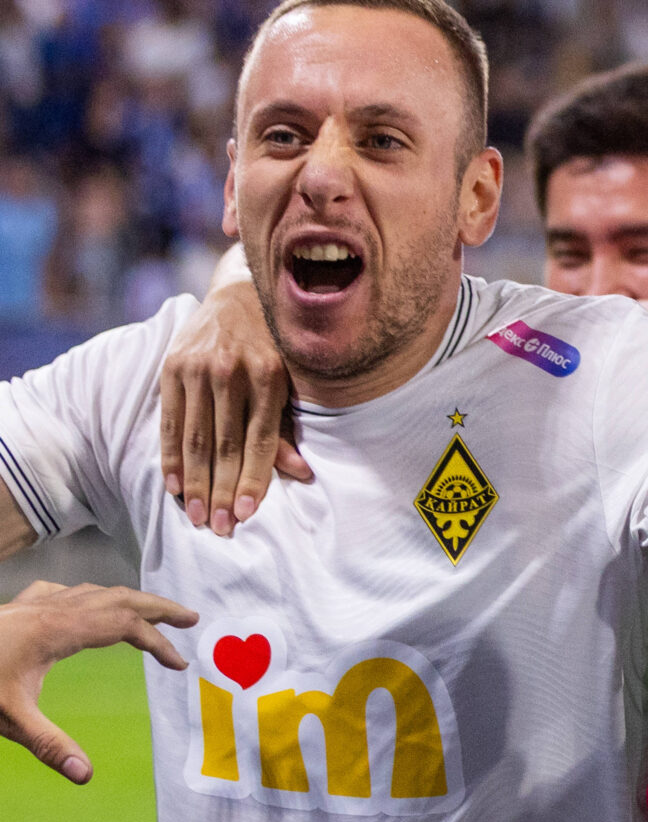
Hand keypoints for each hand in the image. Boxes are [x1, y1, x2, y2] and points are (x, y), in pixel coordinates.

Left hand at [0, 581, 194, 781]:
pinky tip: (83, 607)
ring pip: (94, 591)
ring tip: (150, 613)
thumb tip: (85, 775)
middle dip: (158, 606)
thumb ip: (49, 745)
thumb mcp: (8, 719)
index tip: (178, 663)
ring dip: (128, 599)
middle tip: (190, 618)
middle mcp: (50, 609)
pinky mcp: (18, 608)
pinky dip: (91, 597)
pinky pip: (66, 592)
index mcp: (57, 630)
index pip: (124, 626)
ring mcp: (33, 604)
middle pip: (118, 597)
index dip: (157, 642)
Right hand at [158, 278, 309, 535]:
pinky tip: (174, 485)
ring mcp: (199, 368)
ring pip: (196, 438)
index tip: (246, 514)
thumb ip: (289, 425)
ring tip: (197, 516)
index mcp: (271, 376)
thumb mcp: (292, 378)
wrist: (240, 293)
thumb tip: (303, 474)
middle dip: (221, 491)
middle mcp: (233, 371)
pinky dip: (171, 456)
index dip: (253, 480)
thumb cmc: (275, 345)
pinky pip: (170, 421)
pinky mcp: (172, 366)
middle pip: (225, 445)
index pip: (260, 440)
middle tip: (219, 528)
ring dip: (195, 483)